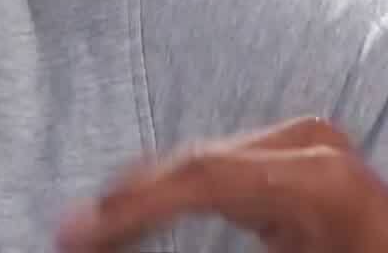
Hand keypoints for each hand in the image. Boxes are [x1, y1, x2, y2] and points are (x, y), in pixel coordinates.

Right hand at [55, 116, 387, 252]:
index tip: (74, 232)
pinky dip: (175, 192)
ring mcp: (306, 144)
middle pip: (192, 164)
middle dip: (127, 201)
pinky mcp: (298, 154)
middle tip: (68, 235)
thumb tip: (140, 244)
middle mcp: (311, 146)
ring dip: (145, 196)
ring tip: (91, 229)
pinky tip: (136, 213)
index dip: (130, 204)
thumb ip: (216, 249)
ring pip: (198, 163)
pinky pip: (218, 168)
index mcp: (319, 179)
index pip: (202, 176)